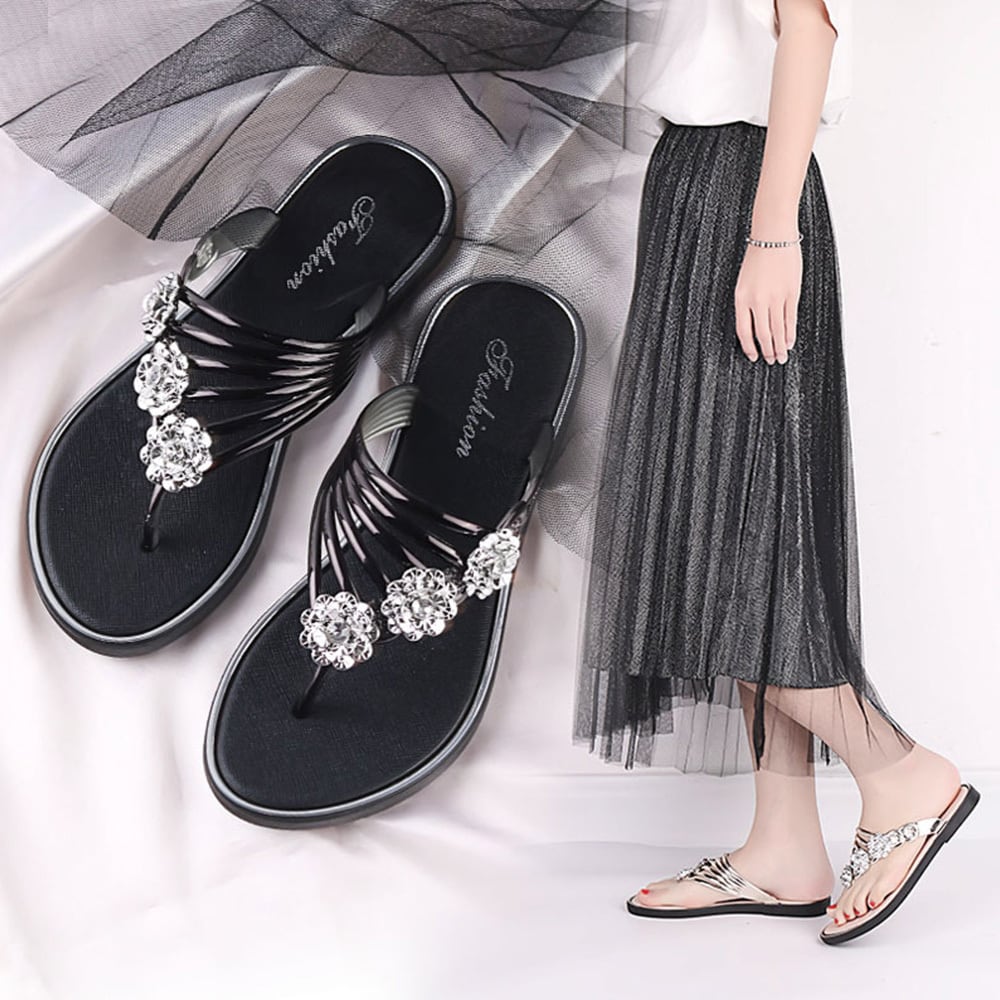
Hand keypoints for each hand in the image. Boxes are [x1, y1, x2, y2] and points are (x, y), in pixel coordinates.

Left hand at [734, 242, 801, 363]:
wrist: (773, 236)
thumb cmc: (757, 257)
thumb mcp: (744, 282)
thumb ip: (747, 304)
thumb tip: (755, 326)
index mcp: (741, 298)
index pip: (743, 331)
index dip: (749, 347)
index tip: (754, 356)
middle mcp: (757, 301)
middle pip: (761, 334)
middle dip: (767, 350)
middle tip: (771, 361)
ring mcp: (775, 297)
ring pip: (777, 329)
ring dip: (779, 346)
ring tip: (781, 357)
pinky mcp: (790, 293)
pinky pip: (790, 318)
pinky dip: (790, 333)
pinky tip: (789, 341)